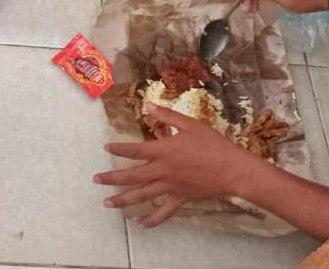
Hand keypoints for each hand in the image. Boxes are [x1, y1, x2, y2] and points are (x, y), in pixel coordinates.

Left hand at [95, 104, 259, 226]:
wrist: (232, 168)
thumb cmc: (212, 144)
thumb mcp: (190, 124)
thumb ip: (167, 116)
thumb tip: (148, 105)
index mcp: (163, 150)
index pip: (134, 149)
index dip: (118, 148)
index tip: (106, 148)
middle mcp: (162, 170)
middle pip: (131, 176)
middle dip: (112, 178)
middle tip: (96, 180)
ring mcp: (170, 187)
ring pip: (142, 195)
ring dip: (123, 199)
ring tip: (107, 203)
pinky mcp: (180, 198)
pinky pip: (163, 212)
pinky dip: (151, 219)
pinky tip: (140, 224)